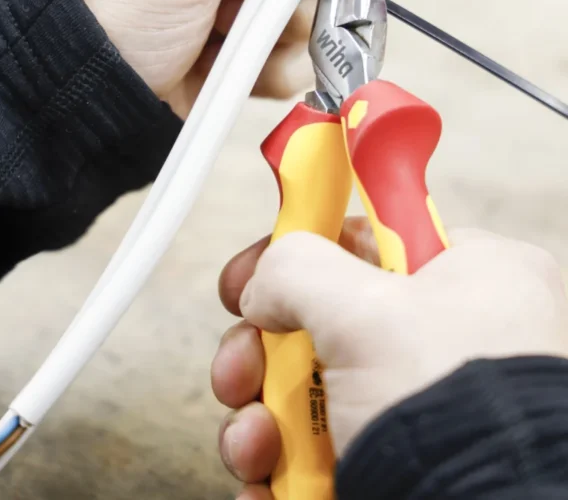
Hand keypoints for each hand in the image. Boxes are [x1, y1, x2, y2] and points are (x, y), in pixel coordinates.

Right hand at [212, 221, 567, 496]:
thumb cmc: (462, 412)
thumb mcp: (365, 312)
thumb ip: (298, 268)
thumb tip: (262, 286)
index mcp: (473, 276)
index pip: (368, 237)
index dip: (300, 254)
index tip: (249, 280)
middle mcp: (453, 337)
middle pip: (327, 321)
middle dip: (263, 352)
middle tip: (241, 369)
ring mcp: (426, 405)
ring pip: (314, 392)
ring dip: (262, 416)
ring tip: (253, 442)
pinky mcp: (405, 460)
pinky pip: (324, 448)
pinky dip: (283, 465)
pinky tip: (265, 481)